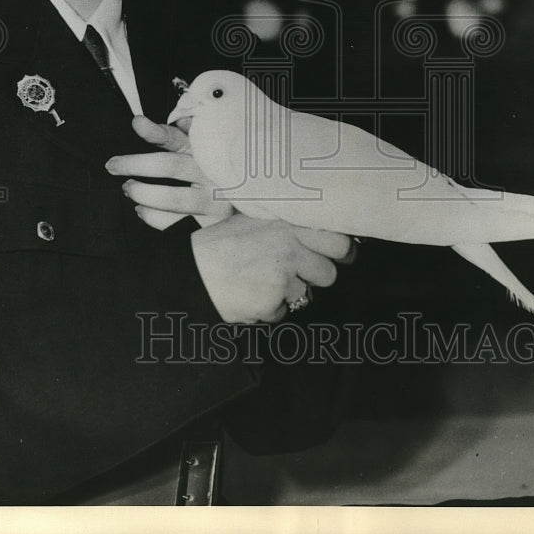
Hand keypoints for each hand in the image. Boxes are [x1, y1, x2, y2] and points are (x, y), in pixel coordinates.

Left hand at [105, 115, 234, 228]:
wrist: (237, 202)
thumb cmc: (208, 171)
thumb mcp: (193, 149)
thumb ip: (169, 135)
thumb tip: (142, 122)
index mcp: (206, 151)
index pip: (178, 139)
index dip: (154, 132)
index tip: (136, 124)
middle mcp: (213, 174)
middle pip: (171, 166)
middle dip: (136, 164)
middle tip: (113, 166)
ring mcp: (214, 201)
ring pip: (173, 198)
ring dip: (143, 193)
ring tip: (128, 188)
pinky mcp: (210, 225)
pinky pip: (175, 223)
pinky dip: (152, 216)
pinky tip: (141, 209)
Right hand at [190, 213, 351, 323]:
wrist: (192, 271)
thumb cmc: (220, 246)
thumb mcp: (255, 221)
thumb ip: (287, 226)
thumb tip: (322, 234)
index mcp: (288, 223)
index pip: (339, 241)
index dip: (341, 252)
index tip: (340, 255)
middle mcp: (290, 246)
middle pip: (328, 273)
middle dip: (316, 277)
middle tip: (297, 273)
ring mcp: (283, 274)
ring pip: (305, 295)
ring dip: (286, 295)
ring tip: (258, 281)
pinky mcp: (274, 300)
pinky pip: (282, 312)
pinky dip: (267, 309)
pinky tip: (248, 295)